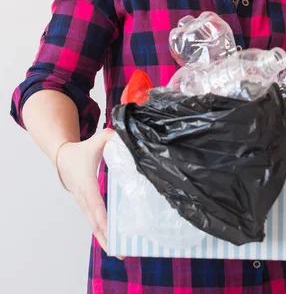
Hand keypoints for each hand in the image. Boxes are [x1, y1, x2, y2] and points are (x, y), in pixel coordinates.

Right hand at [56, 128, 124, 259]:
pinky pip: (94, 220)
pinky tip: (112, 240)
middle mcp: (84, 198)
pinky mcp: (86, 204)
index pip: (96, 204)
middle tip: (120, 251)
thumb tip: (119, 135)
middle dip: (107, 237)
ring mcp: (84, 203)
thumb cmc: (81, 151)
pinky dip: (102, 231)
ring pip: (94, 224)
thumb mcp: (96, 141)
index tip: (111, 230)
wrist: (63, 157)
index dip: (103, 218)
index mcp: (88, 184)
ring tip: (119, 252)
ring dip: (105, 238)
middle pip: (95, 222)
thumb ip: (108, 137)